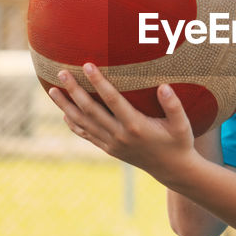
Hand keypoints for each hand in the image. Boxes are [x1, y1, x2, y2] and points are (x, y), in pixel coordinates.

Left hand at [48, 64, 195, 181]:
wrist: (172, 170)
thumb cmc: (179, 142)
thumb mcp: (182, 124)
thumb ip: (174, 105)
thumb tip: (164, 86)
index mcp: (136, 126)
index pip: (112, 100)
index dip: (98, 82)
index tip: (87, 65)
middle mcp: (120, 135)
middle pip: (90, 110)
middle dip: (74, 90)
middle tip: (61, 72)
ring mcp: (112, 144)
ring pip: (84, 123)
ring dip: (66, 106)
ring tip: (52, 90)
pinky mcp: (109, 149)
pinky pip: (87, 135)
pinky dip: (74, 125)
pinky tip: (64, 114)